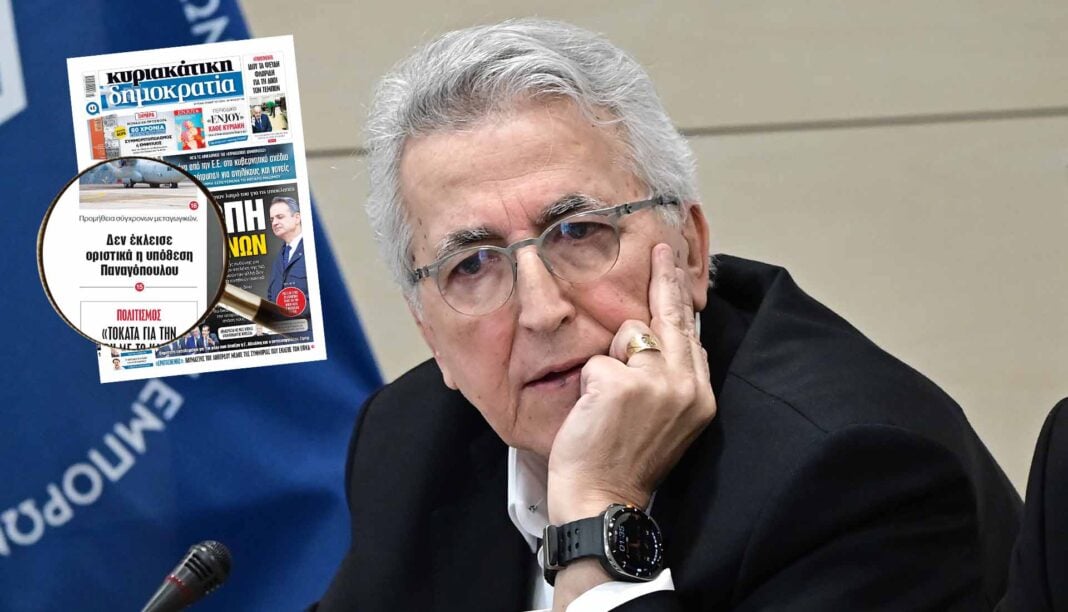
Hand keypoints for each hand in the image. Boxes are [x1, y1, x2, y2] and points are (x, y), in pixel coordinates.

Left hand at [546, 243, 716, 523]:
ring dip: (608, 363)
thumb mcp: (664, 421)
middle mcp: (685, 385)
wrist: (602, 500)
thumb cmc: (623, 463)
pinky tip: (591, 414)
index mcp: (699, 396)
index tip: (683, 276)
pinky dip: (586, 383)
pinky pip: (595, 360)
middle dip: (666, 278)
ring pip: (626, 335)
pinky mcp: (621, 383)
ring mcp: (655, 382)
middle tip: (664, 247)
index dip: (682, 303)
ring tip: (605, 407)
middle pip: (672, 317)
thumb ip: (668, 380)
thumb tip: (658, 337)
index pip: (691, 335)